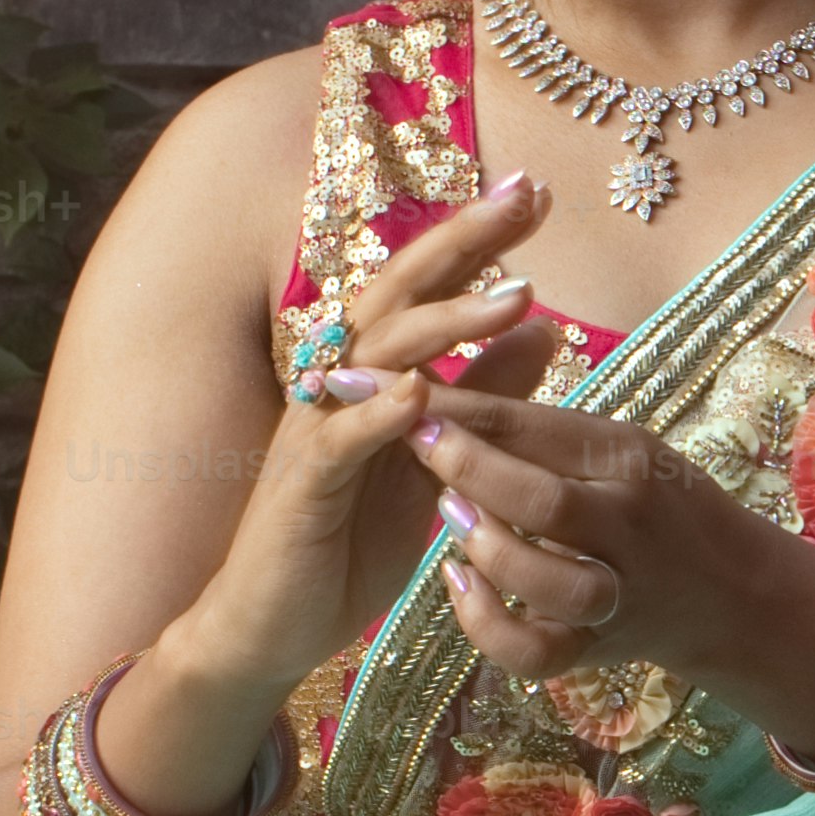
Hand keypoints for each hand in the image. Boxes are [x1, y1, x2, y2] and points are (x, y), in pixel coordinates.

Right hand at [150, 175, 566, 723]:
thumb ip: (482, 396)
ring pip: (378, 356)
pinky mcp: (302, 486)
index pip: (426, 288)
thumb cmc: (349, 540)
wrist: (272, 623)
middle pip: (400, 294)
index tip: (534, 192)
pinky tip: (421, 391)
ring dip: (446, 321)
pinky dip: (380, 414)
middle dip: (463, 244)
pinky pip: (340, 440)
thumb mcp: (438, 461)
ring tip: (513, 295)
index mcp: (373, 373)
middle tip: (524, 199)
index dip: (475, 239)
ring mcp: (316, 429)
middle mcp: (339, 384)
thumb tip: (542, 328)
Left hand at [407, 382, 814, 750]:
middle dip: (467, 467)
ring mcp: (617, 594)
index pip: (531, 426)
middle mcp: (629, 524)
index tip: (385, 383)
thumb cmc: (655, 503)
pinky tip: (459, 584)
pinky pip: (537, 653)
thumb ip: (538, 431)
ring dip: (487, 548)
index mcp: (628, 458)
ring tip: (447, 515)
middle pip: (543, 500)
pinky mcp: (598, 649)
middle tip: (410, 438)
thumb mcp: (614, 449)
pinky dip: (488, 625)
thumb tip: (436, 396)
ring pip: (548, 581)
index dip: (452, 405)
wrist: (730, 592)